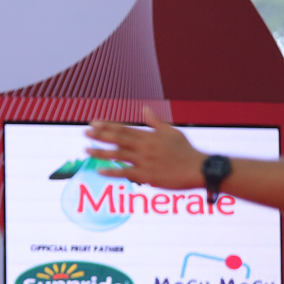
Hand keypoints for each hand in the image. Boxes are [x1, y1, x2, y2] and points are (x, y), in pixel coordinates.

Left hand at [85, 109, 204, 188]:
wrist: (198, 169)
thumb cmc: (186, 150)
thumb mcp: (171, 132)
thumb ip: (155, 121)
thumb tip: (145, 108)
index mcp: (149, 136)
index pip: (124, 128)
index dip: (107, 126)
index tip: (93, 122)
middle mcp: (144, 147)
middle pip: (118, 139)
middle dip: (100, 135)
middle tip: (85, 132)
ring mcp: (144, 161)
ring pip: (118, 155)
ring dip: (100, 153)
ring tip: (86, 150)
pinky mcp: (146, 175)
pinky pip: (125, 173)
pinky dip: (112, 172)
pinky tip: (98, 170)